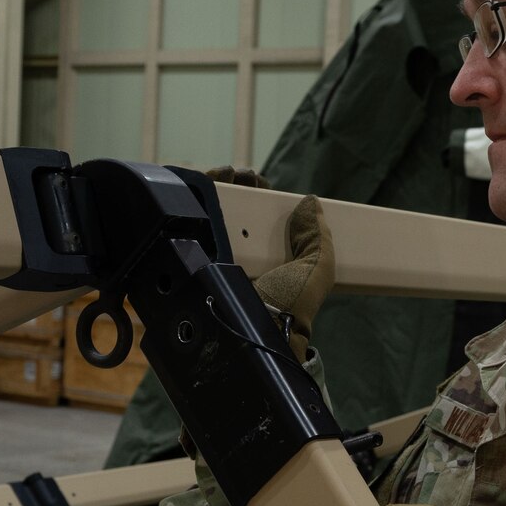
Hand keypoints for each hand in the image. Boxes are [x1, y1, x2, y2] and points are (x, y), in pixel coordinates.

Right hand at [203, 167, 333, 362]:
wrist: (257, 331)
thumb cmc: (290, 304)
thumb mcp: (316, 268)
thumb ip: (318, 236)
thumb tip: (310, 202)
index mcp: (269, 259)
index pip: (259, 220)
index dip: (260, 197)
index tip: (261, 183)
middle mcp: (239, 257)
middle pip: (234, 213)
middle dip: (238, 188)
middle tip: (244, 176)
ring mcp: (214, 259)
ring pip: (209, 215)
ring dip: (217, 187)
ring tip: (228, 174)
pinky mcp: (190, 259)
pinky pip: (186, 224)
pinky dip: (191, 197)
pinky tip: (205, 182)